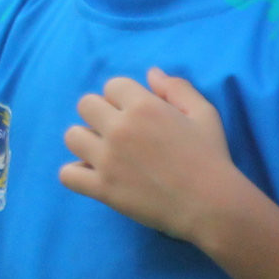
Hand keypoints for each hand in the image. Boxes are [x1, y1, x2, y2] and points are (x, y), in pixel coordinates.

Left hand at [60, 67, 240, 241]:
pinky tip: (95, 174)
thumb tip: (151, 73)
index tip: (136, 113)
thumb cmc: (211, 156)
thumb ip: (176, 88)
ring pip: (72, 136)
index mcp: (143, 106)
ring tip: (104, 152)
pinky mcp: (102, 188)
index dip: (123, 98)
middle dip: (101, 114)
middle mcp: (119, 129)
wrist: (210, 205)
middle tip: (118, 131)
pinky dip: (77, 173)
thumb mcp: (204, 113)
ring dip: (86, 140)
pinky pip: (67, 174)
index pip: (112, 86)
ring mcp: (107, 160)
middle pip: (86, 105)